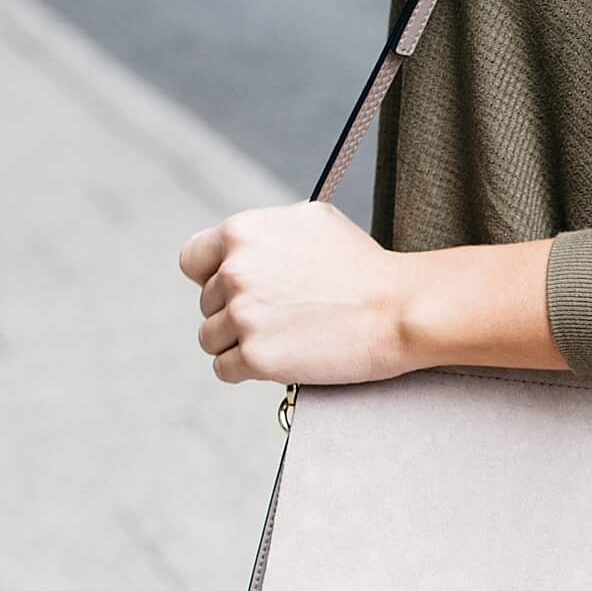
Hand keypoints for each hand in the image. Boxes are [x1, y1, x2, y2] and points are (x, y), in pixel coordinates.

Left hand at [179, 201, 411, 385]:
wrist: (398, 308)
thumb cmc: (363, 265)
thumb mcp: (311, 221)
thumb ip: (265, 231)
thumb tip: (238, 247)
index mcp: (242, 232)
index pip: (192, 259)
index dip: (210, 276)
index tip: (233, 289)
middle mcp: (234, 271)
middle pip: (206, 303)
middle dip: (234, 312)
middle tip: (278, 316)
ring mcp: (242, 315)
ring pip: (210, 338)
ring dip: (237, 343)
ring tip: (280, 338)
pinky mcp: (255, 356)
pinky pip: (225, 369)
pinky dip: (246, 370)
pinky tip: (279, 359)